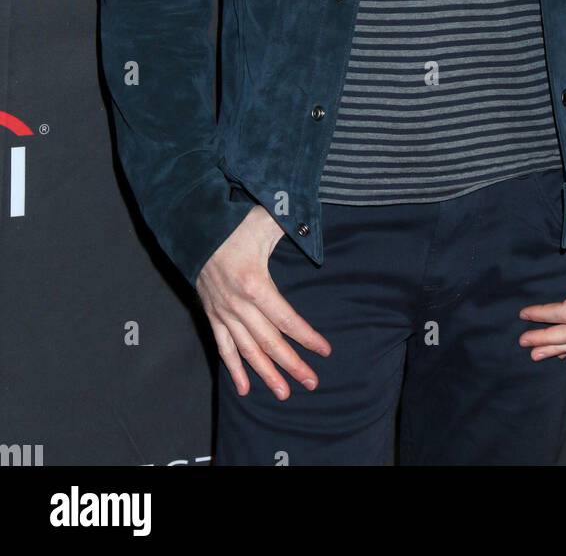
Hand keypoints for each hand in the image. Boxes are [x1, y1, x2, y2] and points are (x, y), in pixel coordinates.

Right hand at [195, 206, 331, 399]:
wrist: (194, 228)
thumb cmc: (233, 223)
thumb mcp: (266, 220)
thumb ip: (292, 223)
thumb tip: (311, 225)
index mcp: (254, 283)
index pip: (286, 319)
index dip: (306, 337)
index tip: (324, 351)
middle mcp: (237, 304)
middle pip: (269, 342)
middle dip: (292, 364)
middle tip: (311, 383)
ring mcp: (222, 312)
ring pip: (247, 351)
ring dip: (266, 374)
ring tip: (284, 394)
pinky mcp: (211, 314)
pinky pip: (223, 347)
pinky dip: (234, 369)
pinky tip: (245, 389)